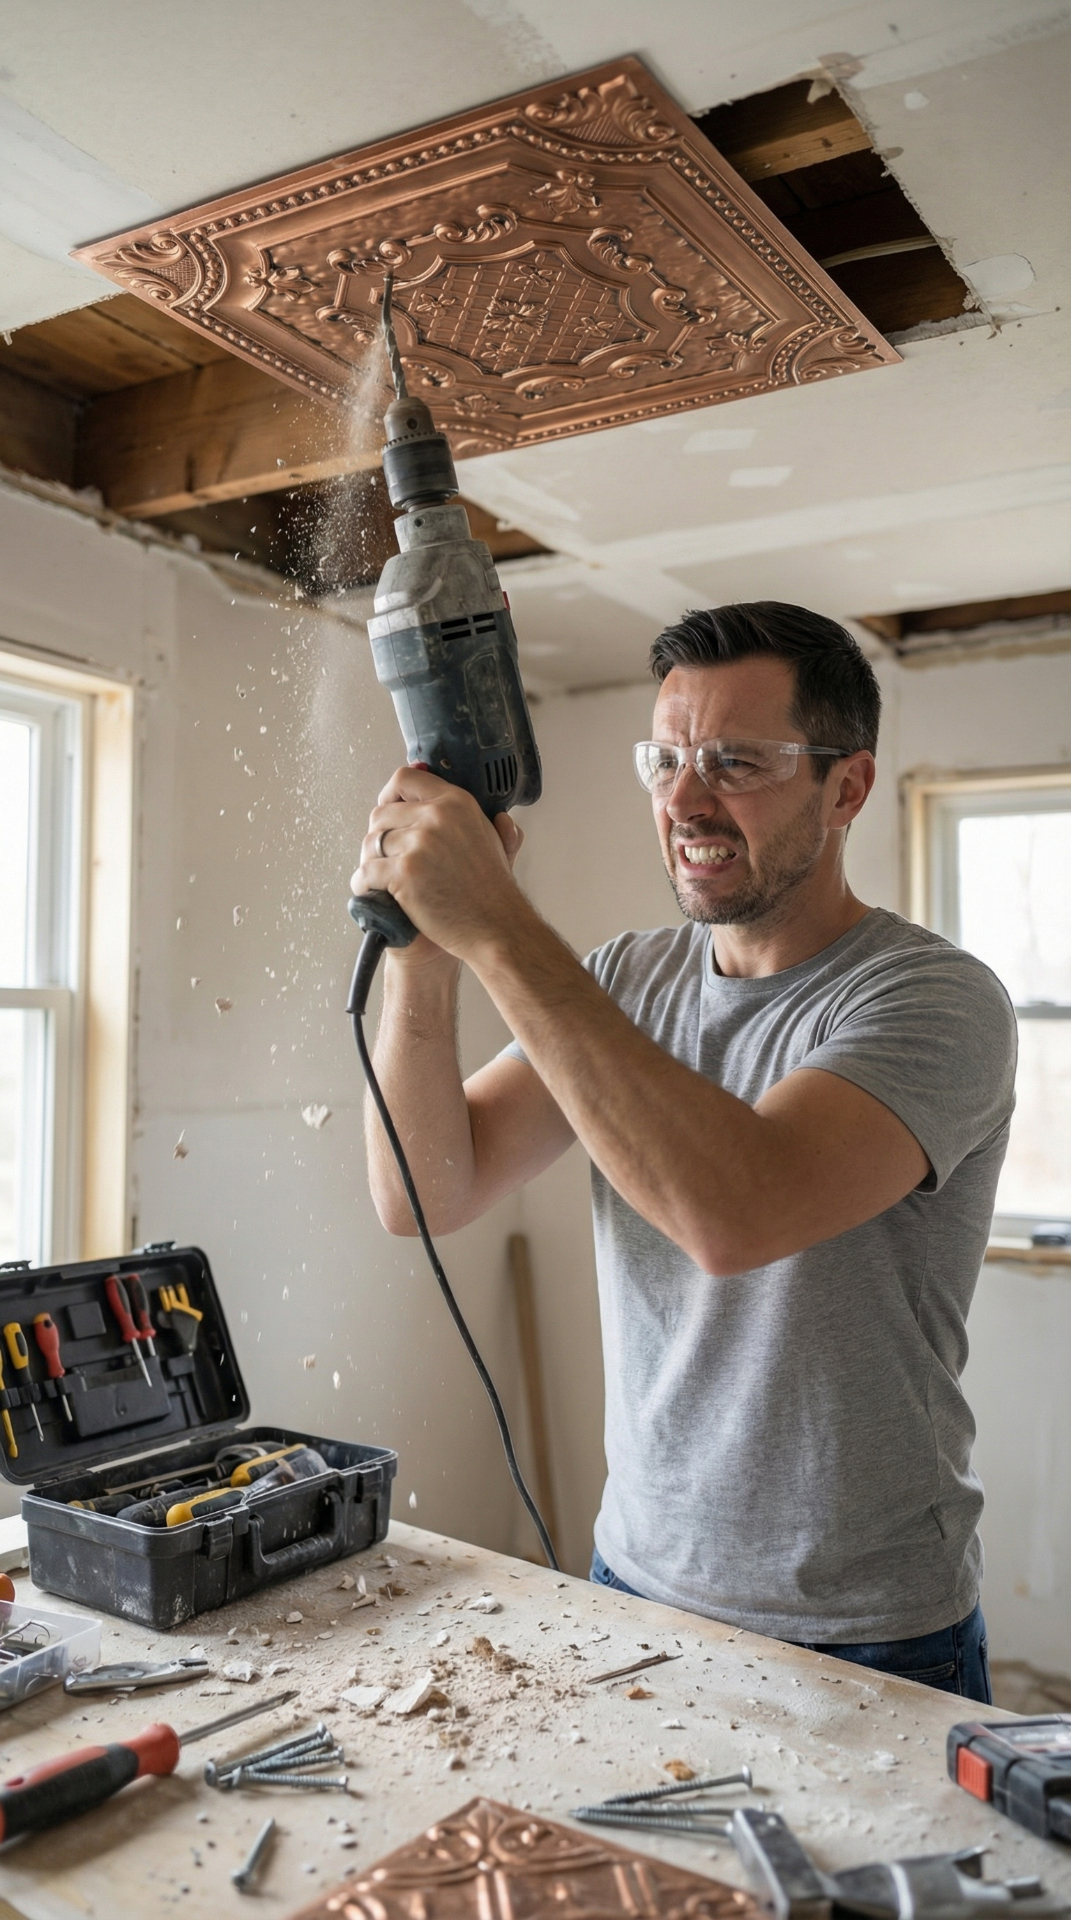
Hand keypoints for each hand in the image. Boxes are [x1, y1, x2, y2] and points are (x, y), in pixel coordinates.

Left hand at [350, 767, 525, 962]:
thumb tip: (500, 815)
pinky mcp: (404, 873)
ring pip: (369, 843)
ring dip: (369, 861)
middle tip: (384, 856)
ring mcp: (419, 844)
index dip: (389, 795)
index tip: (388, 808)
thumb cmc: (493, 891)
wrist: (496, 927)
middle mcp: (436, 817)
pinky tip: (372, 892)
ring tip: (379, 878)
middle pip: (380, 813)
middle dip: (378, 836)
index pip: (405, 779)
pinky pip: (365, 872)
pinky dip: (363, 884)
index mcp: (456, 802)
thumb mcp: (498, 843)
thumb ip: (492, 823)